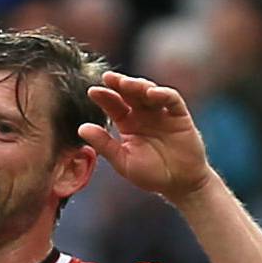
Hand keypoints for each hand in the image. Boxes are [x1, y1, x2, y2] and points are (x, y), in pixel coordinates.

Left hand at [78, 72, 212, 203]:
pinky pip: (171, 99)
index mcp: (128, 124)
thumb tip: (81, 128)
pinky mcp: (179, 115)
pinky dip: (162, 94)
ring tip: (126, 83)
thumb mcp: (123, 161)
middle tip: (107, 77)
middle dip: (119, 84)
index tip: (92, 92)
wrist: (180, 184)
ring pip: (148, 91)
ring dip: (138, 86)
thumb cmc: (151, 174)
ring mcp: (161, 112)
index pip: (114, 105)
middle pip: (130, 93)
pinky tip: (151, 94)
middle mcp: (143, 114)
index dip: (104, 97)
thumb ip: (104, 145)